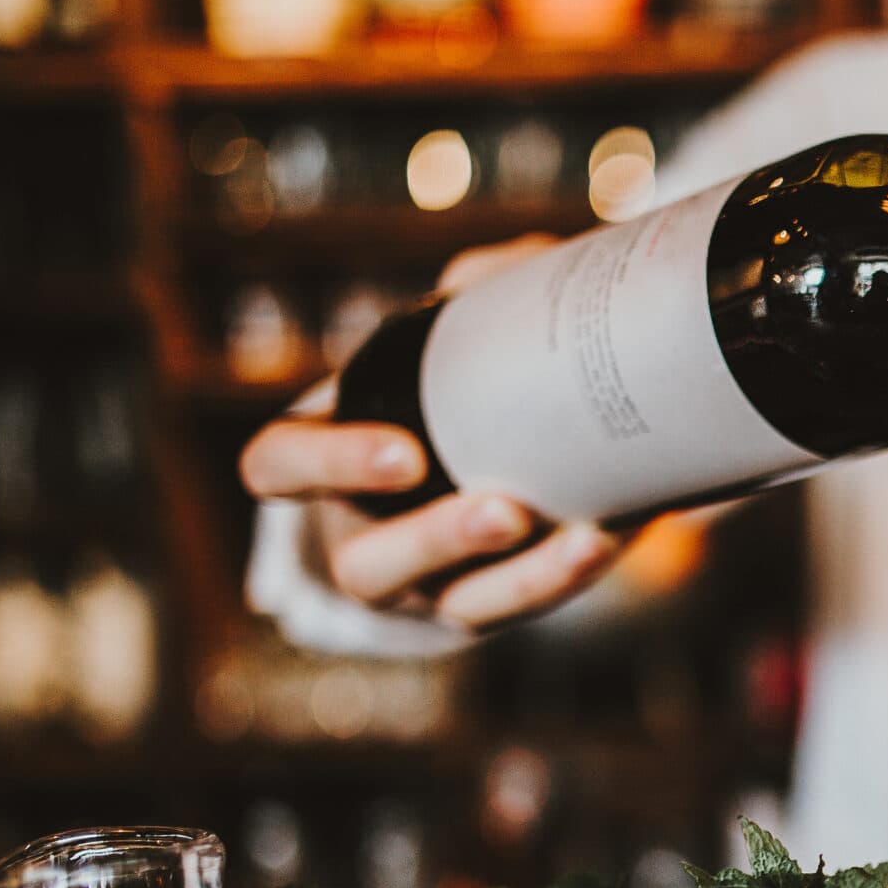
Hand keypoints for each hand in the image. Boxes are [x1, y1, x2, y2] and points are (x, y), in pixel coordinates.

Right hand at [236, 234, 630, 630]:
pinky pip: (523, 609)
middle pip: (366, 565)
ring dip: (520, 580)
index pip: (279, 467)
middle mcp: (365, 532)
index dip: (327, 465)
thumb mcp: (455, 331)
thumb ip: (475, 293)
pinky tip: (608, 538)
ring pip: (455, 606)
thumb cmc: (457, 377)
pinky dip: (567, 577)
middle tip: (506, 510)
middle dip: (436, 543)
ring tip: (583, 539)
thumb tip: (502, 278)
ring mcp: (429, 582)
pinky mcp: (493, 601)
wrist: (518, 446)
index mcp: (326, 459)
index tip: (407, 453)